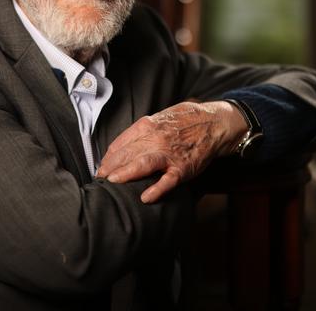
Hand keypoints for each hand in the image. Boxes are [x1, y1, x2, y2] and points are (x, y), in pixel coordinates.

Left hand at [96, 101, 247, 202]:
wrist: (214, 122)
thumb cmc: (185, 120)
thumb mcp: (160, 117)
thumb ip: (142, 130)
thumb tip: (123, 144)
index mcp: (147, 126)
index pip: (121, 143)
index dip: (109, 156)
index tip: (102, 166)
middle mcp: (155, 139)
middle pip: (127, 154)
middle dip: (111, 167)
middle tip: (100, 178)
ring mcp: (169, 154)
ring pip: (142, 164)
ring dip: (125, 174)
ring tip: (113, 182)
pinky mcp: (183, 168)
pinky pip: (167, 181)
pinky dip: (156, 190)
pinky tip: (145, 198)